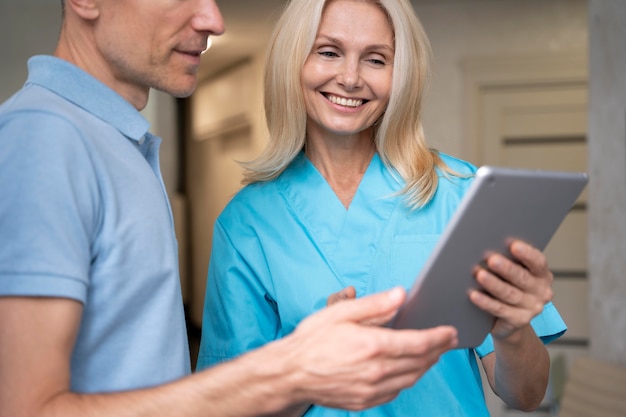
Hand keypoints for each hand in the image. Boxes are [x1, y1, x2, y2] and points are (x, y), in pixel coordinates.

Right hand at [276, 287, 457, 410]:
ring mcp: (371, 389)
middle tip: (448, 341)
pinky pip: (396, 392)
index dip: (440, 337)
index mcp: (373, 345)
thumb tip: (401, 295)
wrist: (290, 374)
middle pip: (420, 362)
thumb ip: (374, 304)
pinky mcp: (364, 401)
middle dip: (438, 350)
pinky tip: (408, 371)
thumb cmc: (312, 340)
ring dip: (426, 366)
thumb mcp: (340, 312)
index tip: (451, 331)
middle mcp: (376, 371)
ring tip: (433, 354)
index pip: (419, 343)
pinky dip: (408, 380)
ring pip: (411, 379)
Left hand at [470, 240, 553, 340]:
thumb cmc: (510, 286)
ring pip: (510, 294)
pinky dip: (486, 302)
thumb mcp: (514, 272)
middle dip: (506, 268)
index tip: (513, 245)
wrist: (510, 320)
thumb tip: (487, 245)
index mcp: (542, 274)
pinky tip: (474, 295)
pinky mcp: (519, 321)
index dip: (527, 254)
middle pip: (522, 278)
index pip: (538, 262)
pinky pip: (500, 310)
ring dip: (493, 284)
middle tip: (491, 259)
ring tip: (479, 275)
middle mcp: (541, 291)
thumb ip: (509, 260)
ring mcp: (532, 308)